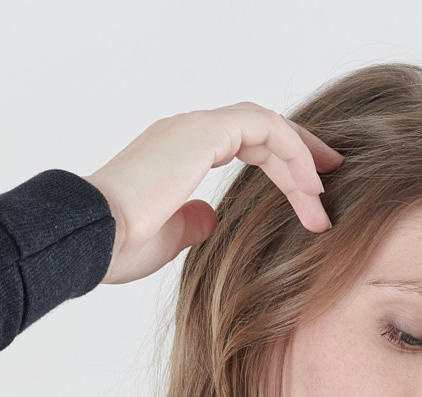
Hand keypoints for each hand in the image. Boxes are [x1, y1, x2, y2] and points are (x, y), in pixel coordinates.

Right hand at [84, 104, 343, 285]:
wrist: (92, 236)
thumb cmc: (117, 245)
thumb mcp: (166, 237)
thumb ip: (190, 223)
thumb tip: (210, 219)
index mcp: (177, 151)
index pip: (242, 142)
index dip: (280, 163)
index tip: (309, 191)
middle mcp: (186, 132)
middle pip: (260, 129)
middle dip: (299, 156)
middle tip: (328, 185)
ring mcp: (194, 128)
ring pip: (267, 126)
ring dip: (301, 160)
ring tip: (323, 198)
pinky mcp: (203, 133)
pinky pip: (265, 129)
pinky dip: (292, 153)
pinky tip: (309, 186)